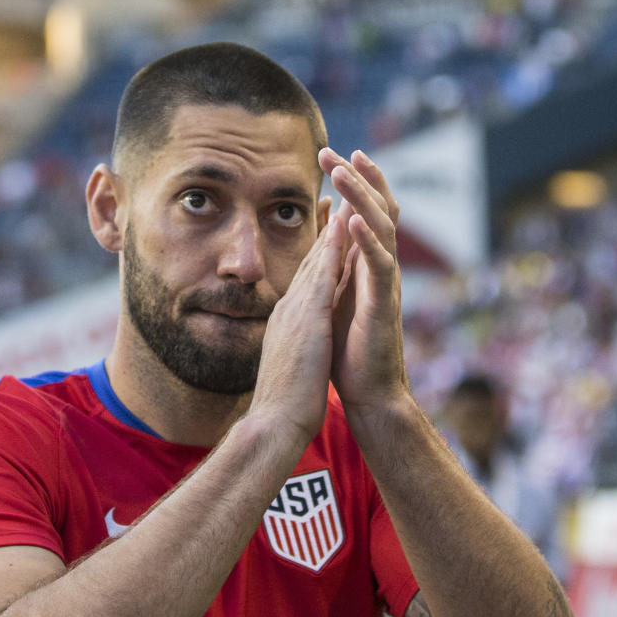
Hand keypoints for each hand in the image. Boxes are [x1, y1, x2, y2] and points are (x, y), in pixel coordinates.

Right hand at [249, 212, 349, 447]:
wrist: (273, 424)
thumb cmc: (284, 404)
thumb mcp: (293, 365)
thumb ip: (295, 348)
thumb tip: (299, 346)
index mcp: (288, 321)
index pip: (307, 279)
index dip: (320, 251)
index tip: (332, 225)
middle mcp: (289, 308)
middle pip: (310, 260)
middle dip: (326, 228)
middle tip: (336, 193)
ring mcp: (295, 311)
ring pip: (316, 259)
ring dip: (331, 225)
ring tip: (343, 193)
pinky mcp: (306, 319)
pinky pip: (321, 275)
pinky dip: (331, 249)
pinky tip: (342, 226)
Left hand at [317, 148, 406, 413]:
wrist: (370, 393)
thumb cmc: (350, 351)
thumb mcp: (336, 300)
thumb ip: (335, 271)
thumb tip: (327, 245)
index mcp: (366, 265)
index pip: (364, 212)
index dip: (352, 183)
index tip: (333, 155)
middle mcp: (381, 268)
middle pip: (377, 210)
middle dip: (357, 178)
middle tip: (333, 150)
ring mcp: (385, 285)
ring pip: (381, 229)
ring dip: (362, 198)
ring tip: (344, 171)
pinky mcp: (383, 306)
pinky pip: (379, 266)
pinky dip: (369, 242)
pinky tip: (355, 221)